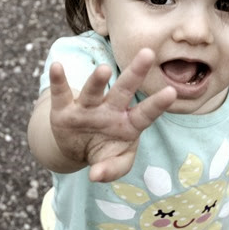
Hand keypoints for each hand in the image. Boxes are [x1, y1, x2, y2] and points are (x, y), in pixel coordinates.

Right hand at [49, 48, 176, 181]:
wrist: (76, 149)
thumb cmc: (104, 152)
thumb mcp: (114, 163)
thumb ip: (112, 170)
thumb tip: (95, 176)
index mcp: (128, 123)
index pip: (145, 113)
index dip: (157, 104)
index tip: (172, 92)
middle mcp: (109, 110)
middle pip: (123, 90)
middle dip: (135, 73)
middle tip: (148, 53)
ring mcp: (87, 108)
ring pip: (93, 91)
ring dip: (98, 80)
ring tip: (104, 69)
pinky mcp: (64, 109)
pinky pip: (61, 93)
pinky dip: (58, 80)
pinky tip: (56, 67)